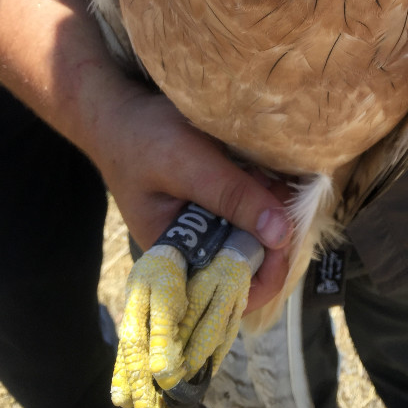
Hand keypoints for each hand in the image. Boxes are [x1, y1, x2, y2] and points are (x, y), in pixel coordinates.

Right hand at [91, 85, 292, 312]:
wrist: (122, 113)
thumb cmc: (142, 140)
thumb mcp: (187, 164)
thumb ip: (230, 196)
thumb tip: (280, 234)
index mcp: (176, 258)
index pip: (227, 294)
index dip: (263, 277)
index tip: (285, 242)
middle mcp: (195, 249)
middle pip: (251, 264)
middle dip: (274, 231)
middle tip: (278, 190)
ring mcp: (209, 226)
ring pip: (258, 235)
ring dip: (273, 208)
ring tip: (267, 173)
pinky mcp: (219, 204)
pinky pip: (253, 210)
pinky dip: (266, 192)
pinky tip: (262, 169)